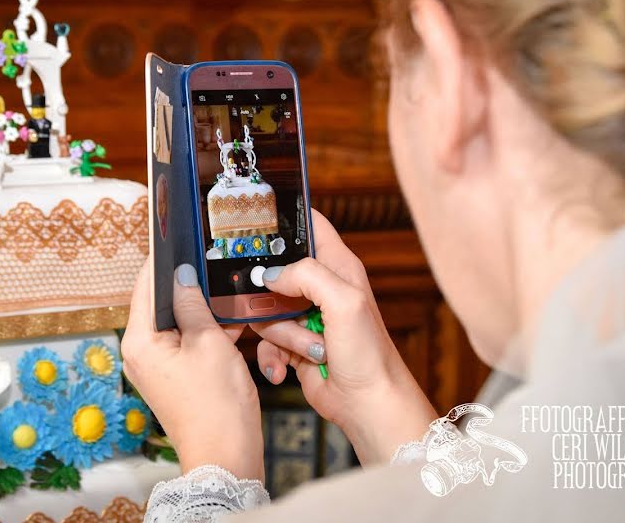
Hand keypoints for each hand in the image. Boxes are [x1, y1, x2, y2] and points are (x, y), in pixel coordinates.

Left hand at [122, 259, 264, 480]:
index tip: (180, 236)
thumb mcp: (210, 342)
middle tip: (212, 263)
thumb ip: (193, 303)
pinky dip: (205, 331)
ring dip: (201, 309)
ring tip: (225, 294)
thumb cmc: (217, 405)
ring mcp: (155, 365)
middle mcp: (140, 351)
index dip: (164, 259)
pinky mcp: (173, 375)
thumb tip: (183, 274)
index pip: (145, 284)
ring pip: (178, 320)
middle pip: (161, 301)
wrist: (225, 457)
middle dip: (188, 284)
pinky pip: (186, 341)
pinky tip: (230, 324)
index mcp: (140, 340)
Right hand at [250, 210, 436, 464]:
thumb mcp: (344, 303)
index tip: (254, 222)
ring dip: (278, 334)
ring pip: (264, 310)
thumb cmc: (370, 355)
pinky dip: (270, 357)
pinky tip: (283, 369)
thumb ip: (307, 275)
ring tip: (307, 348)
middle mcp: (320, 288)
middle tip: (280, 311)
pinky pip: (265, 342)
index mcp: (337, 267)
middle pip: (274, 272)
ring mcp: (304, 317)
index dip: (283, 218)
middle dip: (269, 297)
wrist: (368, 404)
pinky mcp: (293, 344)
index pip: (309, 225)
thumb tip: (272, 274)